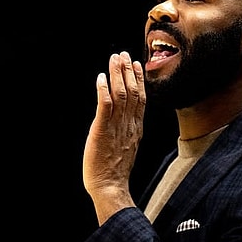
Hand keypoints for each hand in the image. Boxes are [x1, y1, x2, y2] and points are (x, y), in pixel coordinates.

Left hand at [83, 51, 145, 224]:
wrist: (110, 187)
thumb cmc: (114, 172)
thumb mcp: (126, 147)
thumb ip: (126, 131)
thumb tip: (124, 121)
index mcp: (136, 129)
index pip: (141, 99)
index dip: (138, 80)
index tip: (135, 65)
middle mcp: (129, 125)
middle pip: (133, 92)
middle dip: (127, 71)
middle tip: (122, 54)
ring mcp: (117, 127)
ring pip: (122, 94)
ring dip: (117, 74)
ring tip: (114, 59)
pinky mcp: (103, 130)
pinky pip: (106, 105)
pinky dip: (104, 89)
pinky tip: (101, 78)